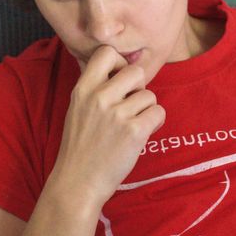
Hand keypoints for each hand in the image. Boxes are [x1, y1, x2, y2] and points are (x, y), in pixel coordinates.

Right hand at [48, 46, 165, 210]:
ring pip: (150, 95)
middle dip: (139, 88)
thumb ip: (95, 88)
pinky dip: (155, 123)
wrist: (77, 182)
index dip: (120, 63)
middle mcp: (99, 97)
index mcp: (83, 89)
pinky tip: (143, 133)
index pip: (107, 53)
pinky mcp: (134, 131)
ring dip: (146, 109)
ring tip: (133, 125)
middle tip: (131, 106)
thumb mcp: (77, 109)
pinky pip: (159, 112)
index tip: (119, 80)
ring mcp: (117, 114)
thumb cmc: (80, 147)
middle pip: (136, 72)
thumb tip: (119, 68)